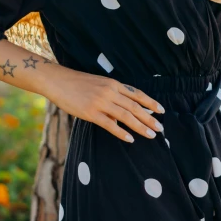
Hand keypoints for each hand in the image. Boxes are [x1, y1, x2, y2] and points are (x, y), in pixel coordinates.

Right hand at [47, 65, 165, 142]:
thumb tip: (124, 110)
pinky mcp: (91, 113)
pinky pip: (109, 124)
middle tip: (160, 128)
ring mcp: (101, 102)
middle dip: (149, 118)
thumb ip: (112, 94)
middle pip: (135, 106)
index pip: (137, 94)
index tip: (162, 110)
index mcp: (113, 84)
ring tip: (151, 134)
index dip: (151, 102)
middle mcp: (110, 92)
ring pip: (126, 116)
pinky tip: (130, 139)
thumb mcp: (99, 84)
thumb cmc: (77, 83)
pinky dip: (121, 132)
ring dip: (140, 126)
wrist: (58, 81)